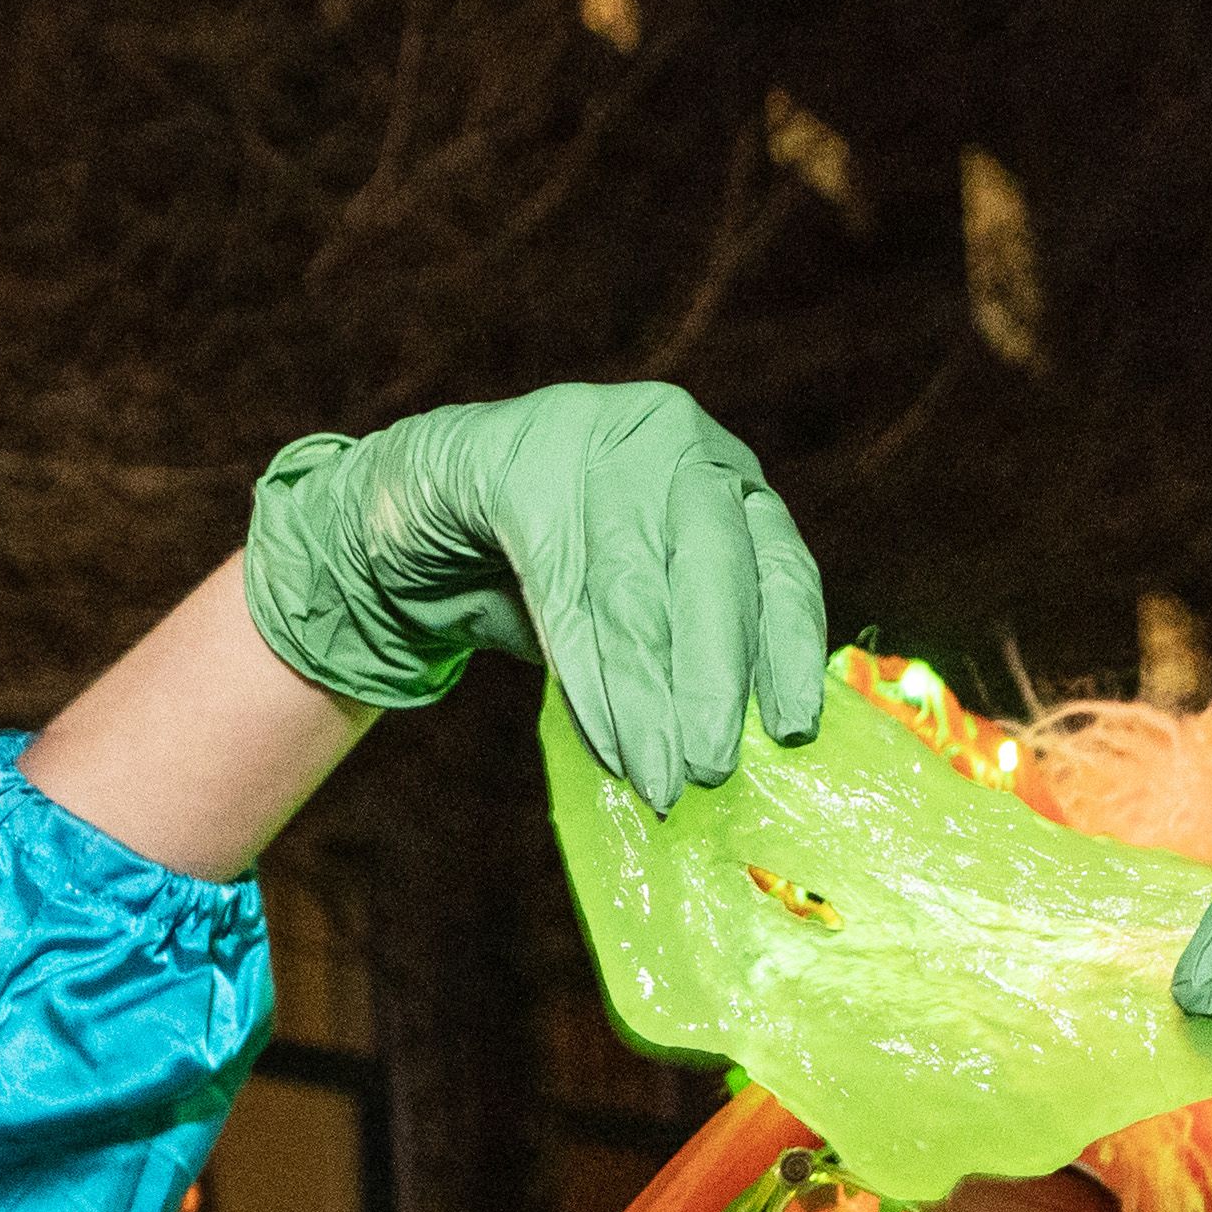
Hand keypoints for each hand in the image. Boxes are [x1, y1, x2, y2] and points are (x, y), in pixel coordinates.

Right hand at [243, 384, 827, 811]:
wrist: (417, 519)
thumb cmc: (545, 577)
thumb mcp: (634, 609)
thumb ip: (689, 654)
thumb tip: (744, 746)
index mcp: (721, 475)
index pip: (778, 562)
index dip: (788, 648)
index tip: (794, 727)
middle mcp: (672, 438)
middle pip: (711, 567)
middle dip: (714, 678)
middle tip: (712, 767)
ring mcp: (593, 434)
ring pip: (632, 587)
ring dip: (644, 697)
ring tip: (656, 778)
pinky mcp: (515, 461)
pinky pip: (559, 583)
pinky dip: (584, 674)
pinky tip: (604, 738)